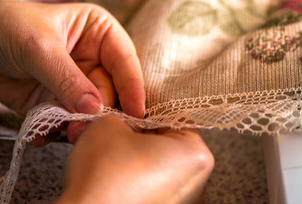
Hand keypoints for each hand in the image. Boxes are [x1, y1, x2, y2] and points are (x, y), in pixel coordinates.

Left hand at [0, 0, 144, 140]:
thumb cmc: (5, 26)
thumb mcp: (39, 47)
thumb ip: (68, 79)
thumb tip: (94, 109)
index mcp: (99, 33)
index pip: (124, 60)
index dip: (132, 85)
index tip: (136, 112)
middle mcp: (93, 58)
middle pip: (110, 90)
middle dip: (99, 111)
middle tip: (85, 129)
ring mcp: (75, 82)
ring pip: (90, 109)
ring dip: (78, 124)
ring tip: (65, 134)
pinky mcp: (56, 101)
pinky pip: (66, 120)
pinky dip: (57, 131)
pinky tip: (44, 135)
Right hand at [56, 115, 213, 203]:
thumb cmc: (102, 177)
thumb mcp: (109, 124)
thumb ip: (124, 114)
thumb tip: (125, 119)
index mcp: (196, 154)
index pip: (176, 117)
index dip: (148, 107)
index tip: (130, 106)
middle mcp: (198, 183)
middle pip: (169, 143)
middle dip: (141, 134)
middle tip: (118, 129)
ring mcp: (182, 203)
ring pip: (160, 166)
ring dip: (137, 156)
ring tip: (111, 153)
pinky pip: (153, 187)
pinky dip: (136, 180)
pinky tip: (114, 177)